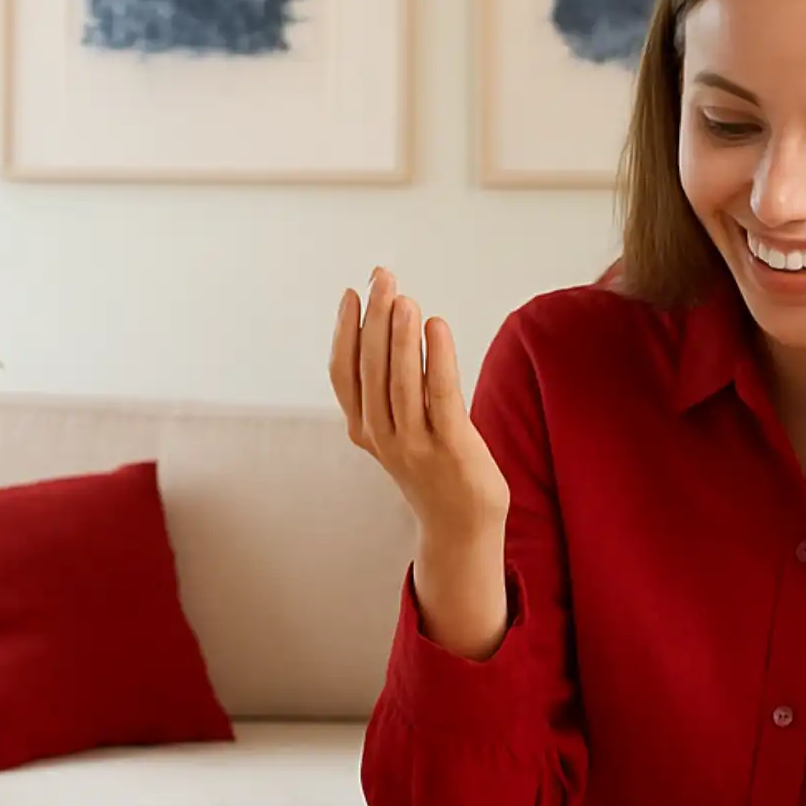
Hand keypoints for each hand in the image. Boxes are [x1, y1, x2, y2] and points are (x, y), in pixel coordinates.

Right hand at [330, 268, 508, 541]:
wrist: (461, 527)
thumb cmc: (433, 470)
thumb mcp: (398, 432)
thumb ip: (388, 392)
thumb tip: (390, 330)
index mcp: (363, 430)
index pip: (344, 373)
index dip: (344, 331)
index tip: (351, 293)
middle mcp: (382, 437)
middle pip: (370, 369)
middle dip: (373, 318)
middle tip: (381, 278)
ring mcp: (414, 444)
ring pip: (400, 381)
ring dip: (399, 335)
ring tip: (404, 297)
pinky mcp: (450, 447)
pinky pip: (439, 394)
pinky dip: (435, 357)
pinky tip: (436, 326)